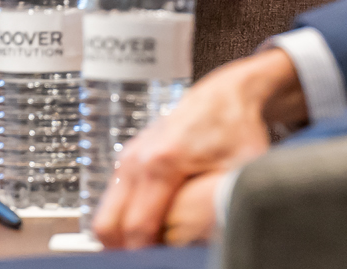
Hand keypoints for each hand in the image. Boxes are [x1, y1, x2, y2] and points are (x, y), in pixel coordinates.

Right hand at [94, 48, 305, 248]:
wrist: (226, 94)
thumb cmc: (236, 130)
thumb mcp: (240, 172)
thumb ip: (221, 206)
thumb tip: (214, 239)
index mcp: (161, 163)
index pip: (136, 229)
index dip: (147, 254)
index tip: (162, 262)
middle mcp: (137, 159)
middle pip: (107, 227)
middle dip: (127, 248)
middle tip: (154, 255)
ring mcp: (129, 157)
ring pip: (106, 216)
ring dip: (124, 235)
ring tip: (157, 241)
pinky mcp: (128, 159)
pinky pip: (113, 202)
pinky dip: (126, 218)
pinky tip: (154, 222)